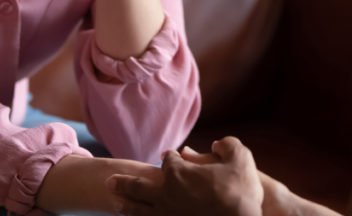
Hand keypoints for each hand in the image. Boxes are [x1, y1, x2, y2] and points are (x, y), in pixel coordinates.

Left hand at [108, 137, 263, 215]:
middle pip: (137, 186)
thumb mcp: (241, 158)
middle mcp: (166, 194)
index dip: (169, 157)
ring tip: (115, 204)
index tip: (170, 157)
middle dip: (124, 183)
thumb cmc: (242, 192)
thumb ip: (228, 145)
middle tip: (110, 181)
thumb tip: (218, 143)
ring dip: (125, 205)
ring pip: (138, 211)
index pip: (168, 160)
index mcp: (179, 173)